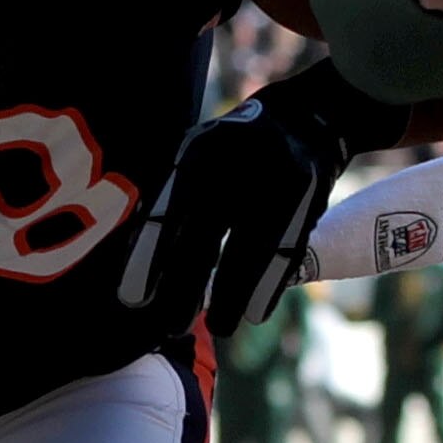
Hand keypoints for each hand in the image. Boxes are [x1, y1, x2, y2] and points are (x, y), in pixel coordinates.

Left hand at [120, 59, 387, 332]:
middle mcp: (237, 164)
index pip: (167, 214)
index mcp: (199, 153)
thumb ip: (172, 199)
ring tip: (220, 327)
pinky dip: (269, 285)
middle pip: (205, 237)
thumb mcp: (197, 155)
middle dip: (185, 287)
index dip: (150, 259)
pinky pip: (286, 251)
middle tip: (170, 325)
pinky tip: (256, 313)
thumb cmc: (233, 148)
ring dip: (233, 295)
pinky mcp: (309, 198)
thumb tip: (137, 259)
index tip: (133, 299)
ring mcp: (277, 180)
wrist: (306, 116)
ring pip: (250, 251)